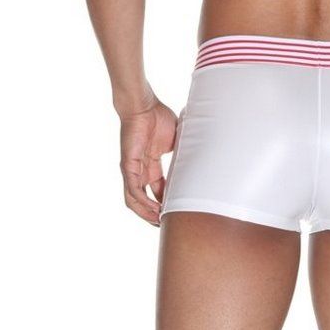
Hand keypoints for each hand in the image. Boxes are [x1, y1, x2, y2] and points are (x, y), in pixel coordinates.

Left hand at [119, 99, 177, 225]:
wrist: (144, 105)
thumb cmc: (158, 117)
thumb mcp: (176, 141)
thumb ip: (184, 152)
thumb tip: (201, 159)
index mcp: (151, 165)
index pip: (158, 190)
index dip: (166, 202)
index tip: (177, 211)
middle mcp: (140, 170)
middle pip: (146, 200)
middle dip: (156, 214)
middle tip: (168, 223)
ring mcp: (132, 170)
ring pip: (136, 201)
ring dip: (147, 214)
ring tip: (160, 223)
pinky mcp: (127, 166)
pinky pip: (132, 191)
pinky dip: (142, 203)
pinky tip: (153, 211)